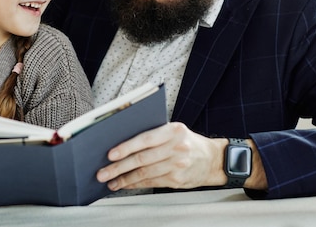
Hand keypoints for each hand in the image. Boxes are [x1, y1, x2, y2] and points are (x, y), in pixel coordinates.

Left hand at [96, 122, 228, 190]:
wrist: (212, 159)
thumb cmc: (188, 142)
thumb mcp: (175, 130)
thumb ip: (154, 133)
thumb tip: (124, 141)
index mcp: (173, 130)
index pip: (145, 139)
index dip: (126, 147)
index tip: (110, 154)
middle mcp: (176, 148)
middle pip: (142, 159)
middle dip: (119, 167)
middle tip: (103, 172)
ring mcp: (177, 165)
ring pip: (145, 173)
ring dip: (124, 179)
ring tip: (110, 181)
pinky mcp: (177, 180)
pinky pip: (151, 182)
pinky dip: (136, 184)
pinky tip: (125, 184)